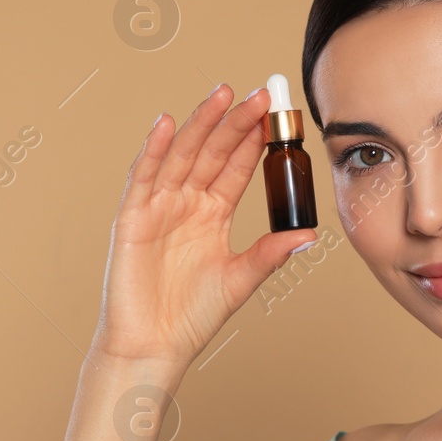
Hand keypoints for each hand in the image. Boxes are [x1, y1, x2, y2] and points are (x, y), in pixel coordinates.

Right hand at [91, 83, 317, 365]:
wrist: (155, 346)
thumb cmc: (192, 318)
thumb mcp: (240, 279)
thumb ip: (270, 254)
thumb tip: (309, 235)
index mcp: (212, 215)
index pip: (234, 167)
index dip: (253, 140)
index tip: (275, 115)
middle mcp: (186, 205)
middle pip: (211, 152)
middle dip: (234, 123)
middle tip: (258, 94)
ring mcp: (158, 208)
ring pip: (181, 155)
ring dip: (200, 124)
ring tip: (221, 95)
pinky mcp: (132, 219)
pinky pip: (143, 177)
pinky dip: (153, 150)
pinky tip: (166, 123)